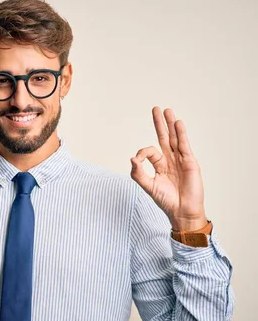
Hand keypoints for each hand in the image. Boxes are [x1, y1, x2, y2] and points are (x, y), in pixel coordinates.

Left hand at [130, 106, 207, 230]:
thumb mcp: (148, 187)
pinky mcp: (190, 163)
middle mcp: (170, 160)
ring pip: (175, 139)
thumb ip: (138, 173)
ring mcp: (181, 160)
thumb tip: (131, 158)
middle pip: (165, 138)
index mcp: (159, 166)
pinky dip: (181, 134)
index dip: (142, 153)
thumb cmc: (166, 201)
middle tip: (156, 108)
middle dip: (160, 124)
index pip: (150, 151)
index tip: (137, 160)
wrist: (182, 212)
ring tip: (168, 111)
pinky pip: (184, 146)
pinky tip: (178, 123)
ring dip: (171, 125)